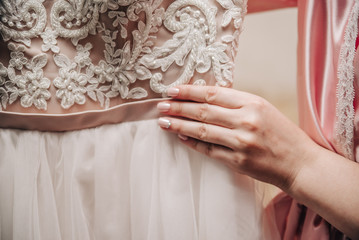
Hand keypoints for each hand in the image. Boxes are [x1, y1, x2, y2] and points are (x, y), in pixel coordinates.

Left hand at [157, 85, 320, 191]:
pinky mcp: (238, 162)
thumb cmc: (282, 133)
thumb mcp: (263, 108)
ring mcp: (241, 143)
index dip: (189, 91)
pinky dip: (193, 143)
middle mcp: (246, 121)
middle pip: (203, 111)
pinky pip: (209, 151)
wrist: (300, 163)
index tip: (172, 90)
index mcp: (252, 103)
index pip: (212, 93)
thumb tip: (204, 98)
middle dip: (178, 108)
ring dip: (180, 126)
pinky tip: (181, 137)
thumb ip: (236, 103)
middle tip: (160, 106)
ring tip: (163, 122)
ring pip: (202, 131)